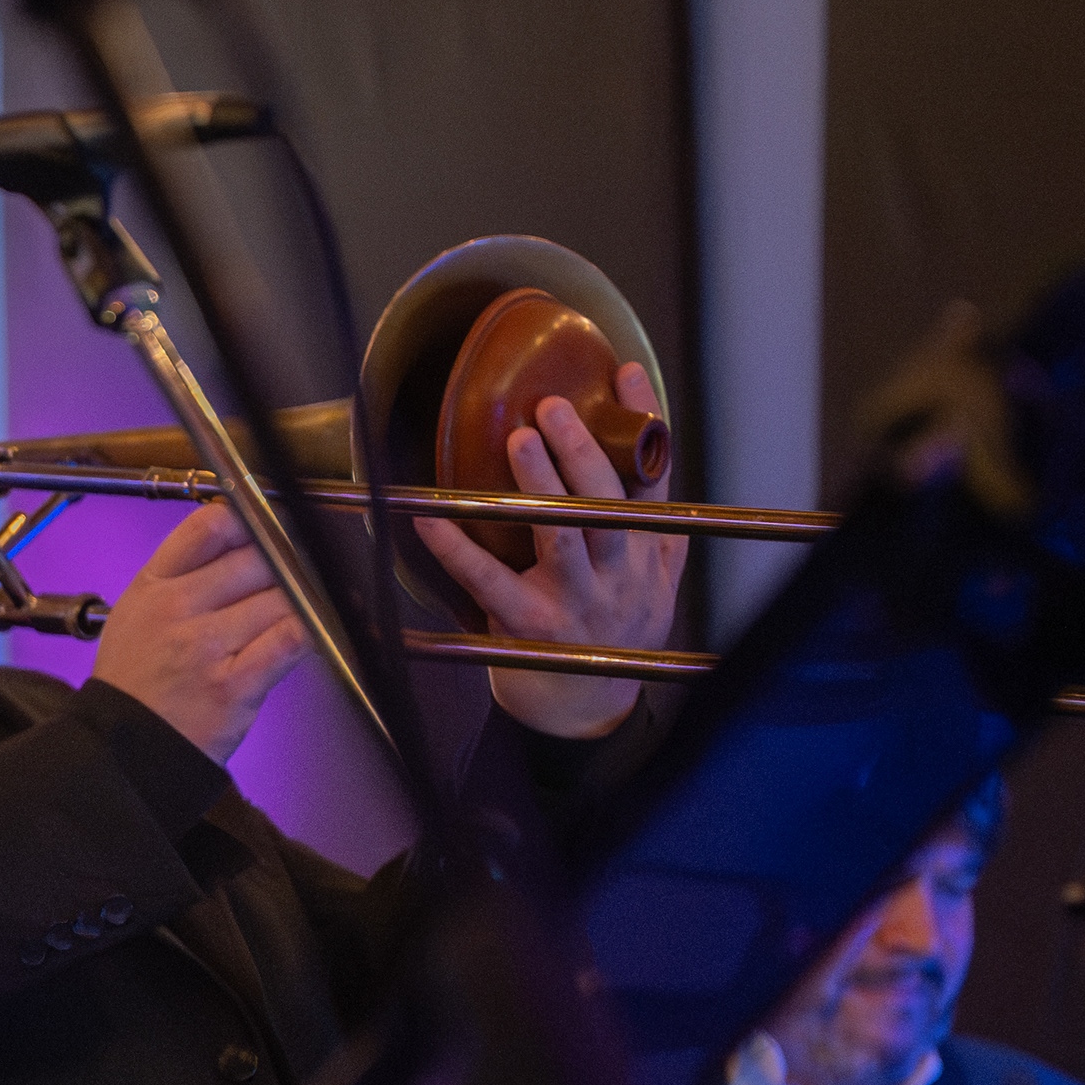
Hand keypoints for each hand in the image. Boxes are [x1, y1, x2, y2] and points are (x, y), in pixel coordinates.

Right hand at [89, 502, 311, 762]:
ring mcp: (207, 646)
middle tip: (298, 579)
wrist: (124, 749)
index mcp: (155, 585)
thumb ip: (183, 575)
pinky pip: (290, 639)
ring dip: (302, 602)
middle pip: (257, 558)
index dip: (252, 522)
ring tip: (303, 612)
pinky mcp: (235, 684)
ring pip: (281, 596)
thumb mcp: (137, 612)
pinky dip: (311, 631)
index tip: (270, 533)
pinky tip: (313, 633)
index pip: (211, 526)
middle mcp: (178, 608)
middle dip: (286, 566)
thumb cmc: (136, 684)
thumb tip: (243, 542)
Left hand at [416, 362, 687, 739]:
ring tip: (520, 439)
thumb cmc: (612, 632)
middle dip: (583, 452)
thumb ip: (652, 526)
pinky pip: (488, 582)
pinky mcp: (529, 629)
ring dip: (543, 486)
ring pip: (564, 537)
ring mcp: (575, 604)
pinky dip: (456, 548)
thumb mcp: (652, 581)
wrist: (587, 712)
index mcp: (648, 557)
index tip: (621, 372)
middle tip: (553, 407)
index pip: (651, 480)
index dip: (641, 425)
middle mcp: (618, 579)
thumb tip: (648, 446)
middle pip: (608, 505)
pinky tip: (432, 517)